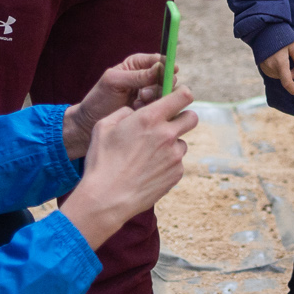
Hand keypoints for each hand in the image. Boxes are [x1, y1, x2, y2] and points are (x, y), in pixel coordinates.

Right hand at [59, 87, 195, 247]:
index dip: (181, 94)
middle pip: (192, 117)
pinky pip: (177, 163)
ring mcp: (174, 156)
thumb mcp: (103, 127)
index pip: (183, 96)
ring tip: (147, 157)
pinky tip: (147, 171)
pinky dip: (166, 164)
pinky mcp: (176, 174)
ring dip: (170, 145)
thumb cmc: (101, 161)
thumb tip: (136, 112)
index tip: (177, 97)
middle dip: (183, 117)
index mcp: (150, 118)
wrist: (106, 199)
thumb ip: (124, 112)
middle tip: (168, 125)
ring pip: (182, 143)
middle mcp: (167, 135)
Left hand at [62, 52, 166, 158]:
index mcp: (137, 64)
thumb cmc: (99, 99)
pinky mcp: (150, 109)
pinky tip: (137, 110)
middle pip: (167, 76)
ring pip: (166, 92)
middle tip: (144, 94)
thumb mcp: (114, 82)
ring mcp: (149, 94)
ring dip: (155, 98)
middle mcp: (146, 77)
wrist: (91, 123)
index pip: (158, 60)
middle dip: (159, 85)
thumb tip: (160, 67)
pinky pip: (161, 107)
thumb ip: (137, 75)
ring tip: (138, 103)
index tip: (169, 73)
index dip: (166, 65)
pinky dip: (152, 109)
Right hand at [259, 41, 293, 96]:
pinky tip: (279, 60)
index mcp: (280, 63)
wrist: (263, 30)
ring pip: (279, 76)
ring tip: (286, 58)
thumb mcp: (293, 46)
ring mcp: (265, 68)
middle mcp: (271, 68)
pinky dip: (278, 70)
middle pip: (285, 78)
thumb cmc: (281, 36)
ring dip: (285, 71)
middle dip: (292, 73)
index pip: (287, 82)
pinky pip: (273, 73)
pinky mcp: (261, 66)